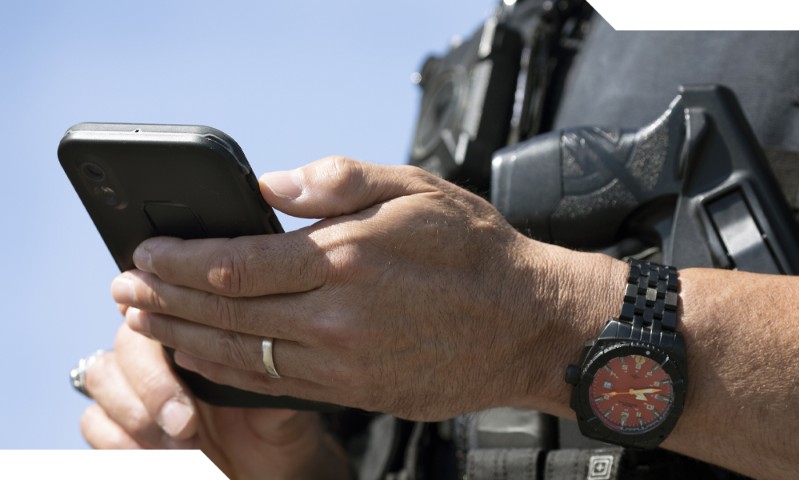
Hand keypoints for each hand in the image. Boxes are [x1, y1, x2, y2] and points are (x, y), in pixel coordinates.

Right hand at [81, 323, 347, 479]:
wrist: (266, 470)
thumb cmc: (275, 430)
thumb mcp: (281, 408)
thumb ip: (267, 383)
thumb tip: (258, 356)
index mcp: (199, 335)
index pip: (165, 306)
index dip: (158, 314)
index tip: (173, 345)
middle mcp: (161, 354)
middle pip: (127, 342)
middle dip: (153, 384)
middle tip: (185, 423)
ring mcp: (133, 388)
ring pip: (101, 375)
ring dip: (136, 413)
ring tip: (181, 444)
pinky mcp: (117, 425)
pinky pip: (94, 422)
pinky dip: (120, 442)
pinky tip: (158, 457)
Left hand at [110, 157, 580, 419]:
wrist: (525, 323)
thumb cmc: (475, 254)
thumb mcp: (414, 189)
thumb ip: (336, 181)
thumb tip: (271, 188)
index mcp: (345, 259)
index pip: (236, 263)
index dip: (181, 262)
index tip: (144, 256)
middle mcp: (335, 318)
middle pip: (227, 312)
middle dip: (166, 302)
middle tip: (125, 294)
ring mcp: (343, 363)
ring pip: (243, 355)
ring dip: (186, 341)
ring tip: (148, 328)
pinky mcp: (356, 392)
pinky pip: (276, 385)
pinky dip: (230, 372)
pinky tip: (208, 361)